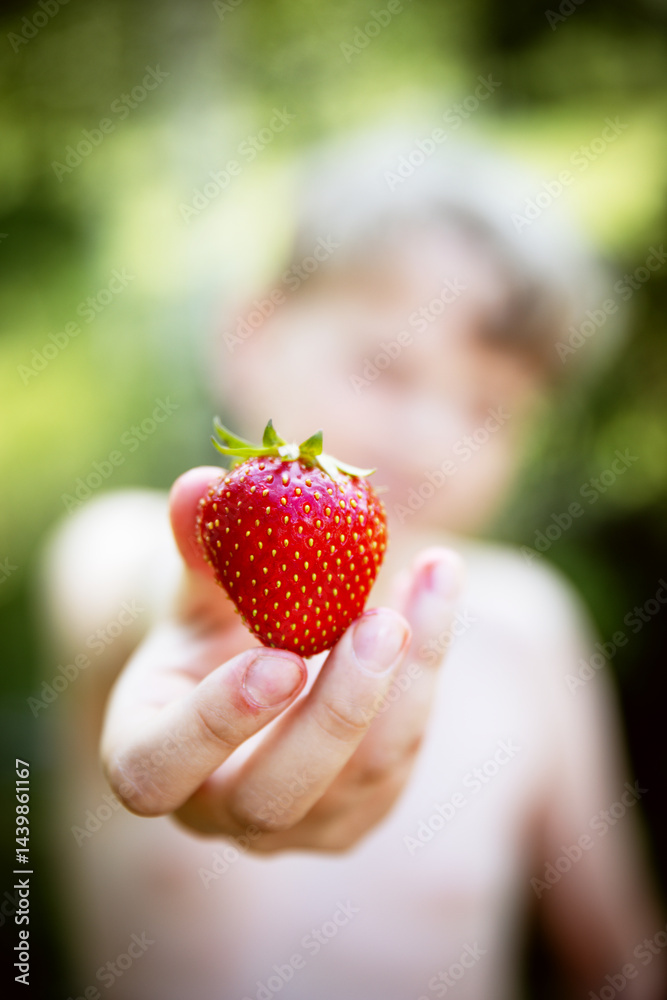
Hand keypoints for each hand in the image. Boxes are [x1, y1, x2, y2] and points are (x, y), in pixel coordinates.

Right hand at [101, 466, 463, 851]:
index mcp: (147, 757)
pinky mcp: (363, 807)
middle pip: (272, 798)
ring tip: (432, 577)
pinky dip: (429, 668)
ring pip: (362, 779)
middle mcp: (218, 811)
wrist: (254, 654)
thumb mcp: (196, 580)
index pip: (157, 772)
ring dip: (407, 678)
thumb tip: (201, 485)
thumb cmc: (210, 618)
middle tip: (377, 626)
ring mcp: (299, 823)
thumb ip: (198, 543)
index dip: (215, 725)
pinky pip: (406, 749)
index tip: (279, 659)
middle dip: (335, 714)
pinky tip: (436, 588)